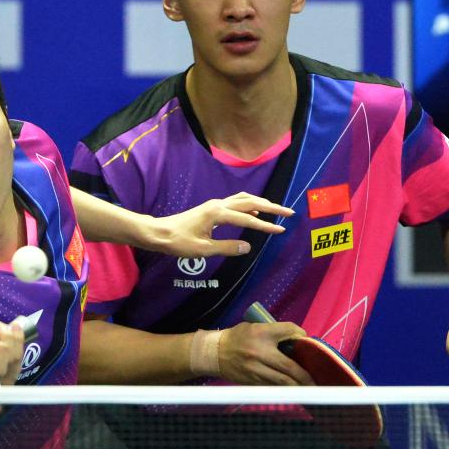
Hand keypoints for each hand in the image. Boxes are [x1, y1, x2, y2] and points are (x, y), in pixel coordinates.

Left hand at [148, 192, 293, 257]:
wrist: (159, 233)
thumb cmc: (179, 242)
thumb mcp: (203, 250)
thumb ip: (227, 247)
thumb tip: (248, 246)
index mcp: (218, 214)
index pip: (248, 219)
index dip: (266, 226)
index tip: (281, 230)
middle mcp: (218, 204)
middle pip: (250, 202)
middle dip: (271, 207)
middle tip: (289, 212)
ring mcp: (215, 204)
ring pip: (243, 199)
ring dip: (261, 203)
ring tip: (276, 210)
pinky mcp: (212, 208)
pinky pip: (236, 202)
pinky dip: (249, 205)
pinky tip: (255, 214)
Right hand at [218, 321, 313, 384]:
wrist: (214, 353)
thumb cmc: (237, 337)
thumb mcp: (255, 327)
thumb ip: (275, 332)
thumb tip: (299, 339)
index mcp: (260, 333)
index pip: (288, 331)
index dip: (301, 336)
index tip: (307, 341)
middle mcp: (259, 352)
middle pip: (289, 366)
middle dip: (304, 375)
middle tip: (316, 381)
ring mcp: (255, 369)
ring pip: (282, 381)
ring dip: (297, 386)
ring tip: (309, 389)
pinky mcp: (251, 381)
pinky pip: (272, 387)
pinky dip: (284, 390)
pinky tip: (292, 391)